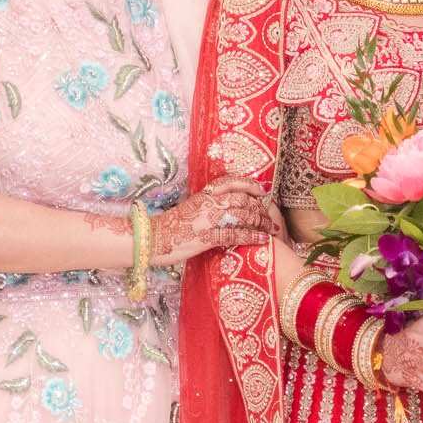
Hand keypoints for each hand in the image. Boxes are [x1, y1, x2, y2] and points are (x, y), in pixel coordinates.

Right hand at [150, 182, 279, 263]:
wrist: (150, 238)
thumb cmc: (169, 228)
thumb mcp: (189, 210)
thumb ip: (207, 206)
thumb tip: (224, 209)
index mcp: (203, 194)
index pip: (231, 182)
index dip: (250, 185)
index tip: (263, 191)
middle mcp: (208, 203)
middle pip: (243, 200)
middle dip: (261, 209)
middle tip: (272, 219)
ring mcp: (208, 219)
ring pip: (243, 215)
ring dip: (262, 222)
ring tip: (272, 229)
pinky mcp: (207, 236)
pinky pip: (236, 234)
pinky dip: (252, 236)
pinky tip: (263, 240)